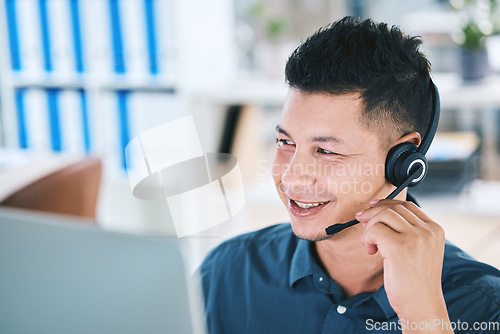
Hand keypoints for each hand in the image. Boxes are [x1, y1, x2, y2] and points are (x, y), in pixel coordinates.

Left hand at [356, 199, 452, 332]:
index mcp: (435, 230)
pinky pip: (375, 230)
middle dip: (373, 214)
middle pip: (393, 208)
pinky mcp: (399, 247)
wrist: (421, 305)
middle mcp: (428, 231)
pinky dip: (367, 238)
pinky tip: (371, 251)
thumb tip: (374, 212)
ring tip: (371, 245)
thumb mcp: (419, 250)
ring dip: (370, 228)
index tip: (372, 208)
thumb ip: (406, 231)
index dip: (386, 204)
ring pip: (383, 216)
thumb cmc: (416, 281)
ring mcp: (415, 238)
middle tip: (362, 223)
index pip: (407, 205)